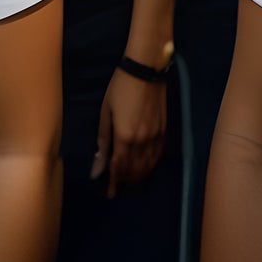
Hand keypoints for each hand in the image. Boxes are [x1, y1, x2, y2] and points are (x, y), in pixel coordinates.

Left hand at [92, 65, 166, 197]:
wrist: (145, 68)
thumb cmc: (120, 88)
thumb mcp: (105, 113)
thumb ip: (103, 142)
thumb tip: (97, 168)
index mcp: (124, 137)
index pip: (119, 169)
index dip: (114, 183)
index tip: (110, 193)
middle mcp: (142, 140)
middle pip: (135, 170)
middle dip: (126, 180)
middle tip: (118, 183)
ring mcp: (155, 135)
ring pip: (149, 165)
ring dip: (139, 175)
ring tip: (131, 178)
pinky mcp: (164, 128)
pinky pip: (158, 154)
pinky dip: (151, 164)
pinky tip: (146, 165)